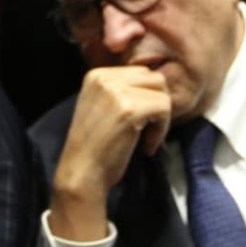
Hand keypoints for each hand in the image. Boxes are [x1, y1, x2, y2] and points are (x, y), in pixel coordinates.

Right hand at [48, 66, 172, 239]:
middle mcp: (104, 77)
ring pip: (162, 92)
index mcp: (96, 75)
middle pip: (154, 78)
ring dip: (162, 117)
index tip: (139, 123)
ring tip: (147, 138)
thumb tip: (155, 87)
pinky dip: (162, 130)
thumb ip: (121, 92)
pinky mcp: (130, 109)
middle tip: (148, 130)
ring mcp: (116, 92)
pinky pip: (164, 108)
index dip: (147, 98)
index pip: (140, 73)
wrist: (81, 173)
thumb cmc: (94, 148)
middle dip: (158, 104)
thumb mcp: (101, 107)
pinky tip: (147, 146)